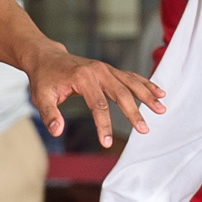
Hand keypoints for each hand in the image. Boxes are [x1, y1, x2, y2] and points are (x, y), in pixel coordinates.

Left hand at [25, 47, 164, 148]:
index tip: (107, 143)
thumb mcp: (40, 97)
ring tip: (161, 109)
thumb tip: (57, 131)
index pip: (98, 105)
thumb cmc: (44, 79)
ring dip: (147, 96)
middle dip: (133, 113)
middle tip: (144, 130)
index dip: (104, 125)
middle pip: (120, 93)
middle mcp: (98, 71)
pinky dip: (145, 84)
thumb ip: (49, 114)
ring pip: (131, 83)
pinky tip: (159, 93)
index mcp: (83, 78)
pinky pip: (131, 77)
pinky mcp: (110, 70)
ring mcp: (106, 69)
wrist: (47, 57)